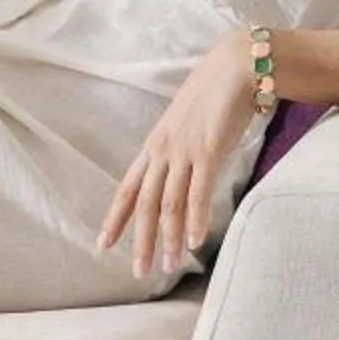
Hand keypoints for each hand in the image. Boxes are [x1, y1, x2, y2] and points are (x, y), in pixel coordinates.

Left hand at [98, 39, 260, 279]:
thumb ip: (179, 150)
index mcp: (154, 147)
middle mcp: (163, 152)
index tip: (103, 245)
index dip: (115, 219)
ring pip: (170, 205)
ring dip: (170, 240)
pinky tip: (196, 242)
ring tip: (170, 267)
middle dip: (141, 242)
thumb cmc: (214, 95)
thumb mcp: (186, 125)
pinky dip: (197, 220)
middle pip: (145, 205)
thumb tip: (180, 172)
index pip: (127, 190)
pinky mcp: (208, 151)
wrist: (235, 66)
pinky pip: (199, 192)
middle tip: (139, 273)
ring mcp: (183, 152)